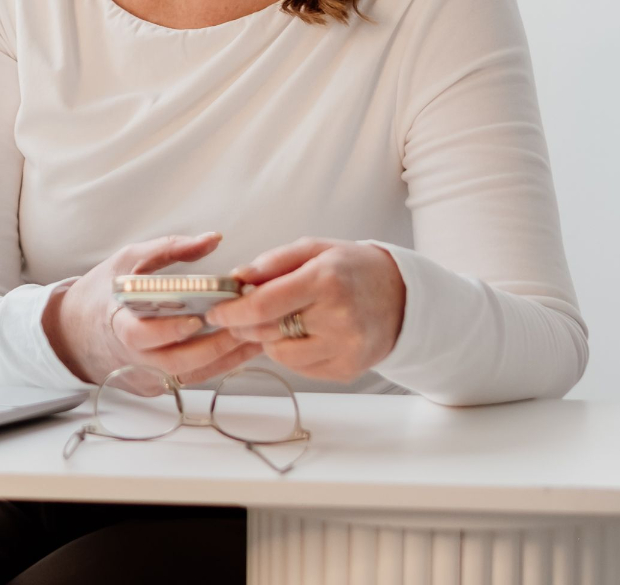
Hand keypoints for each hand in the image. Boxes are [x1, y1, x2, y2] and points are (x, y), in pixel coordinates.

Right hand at [43, 231, 262, 387]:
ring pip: (191, 376)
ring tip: (258, 336)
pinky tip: (242, 348)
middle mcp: (132, 359)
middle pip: (176, 362)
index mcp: (118, 325)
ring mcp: (146, 377)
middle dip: (216, 347)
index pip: (143, 335)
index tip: (199, 317)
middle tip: (248, 327)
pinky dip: (218, 365)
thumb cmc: (104, 293)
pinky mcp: (157, 387)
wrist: (75, 333)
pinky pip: (191, 379)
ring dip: (227, 359)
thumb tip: (213, 239)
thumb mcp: (128, 260)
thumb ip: (170, 249)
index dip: (171, 330)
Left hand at [204, 239, 406, 381]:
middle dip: (245, 325)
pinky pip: (300, 368)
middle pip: (268, 332)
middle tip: (240, 316)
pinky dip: (292, 353)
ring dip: (269, 339)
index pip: (264, 304)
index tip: (216, 312)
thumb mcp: (315, 249)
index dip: (233, 311)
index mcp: (326, 280)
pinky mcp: (347, 370)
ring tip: (282, 321)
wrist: (402, 297)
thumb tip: (237, 278)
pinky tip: (304, 334)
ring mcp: (345, 348)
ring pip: (280, 354)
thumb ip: (273, 261)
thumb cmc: (354, 268)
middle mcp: (338, 317)